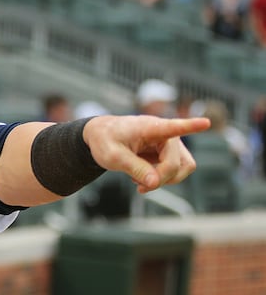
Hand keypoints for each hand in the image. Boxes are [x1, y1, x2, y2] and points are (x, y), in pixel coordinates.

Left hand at [83, 115, 210, 192]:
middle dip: (161, 178)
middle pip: (177, 163)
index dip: (190, 126)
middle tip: (139, 186)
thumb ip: (134, 168)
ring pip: (184, 168)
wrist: (102, 136)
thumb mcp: (112, 156)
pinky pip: (177, 171)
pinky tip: (143, 178)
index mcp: (150, 127)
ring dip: (166, 180)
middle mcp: (166, 133)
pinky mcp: (171, 153)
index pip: (173, 126)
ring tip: (141, 182)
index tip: (206, 122)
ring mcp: (171, 143)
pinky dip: (162, 179)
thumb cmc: (105, 140)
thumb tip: (155, 183)